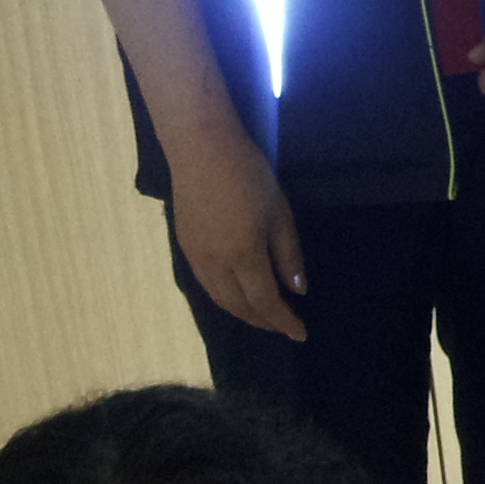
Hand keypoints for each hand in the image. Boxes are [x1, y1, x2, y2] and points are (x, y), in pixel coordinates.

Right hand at [166, 119, 306, 340]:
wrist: (201, 149)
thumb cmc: (249, 175)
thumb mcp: (280, 213)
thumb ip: (288, 256)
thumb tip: (298, 291)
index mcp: (242, 254)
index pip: (265, 302)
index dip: (283, 321)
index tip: (301, 334)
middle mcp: (214, 263)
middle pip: (238, 306)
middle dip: (263, 322)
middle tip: (284, 327)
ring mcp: (194, 255)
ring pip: (218, 299)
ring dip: (242, 313)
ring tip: (264, 317)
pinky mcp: (184, 245)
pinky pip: (205, 284)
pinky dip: (224, 298)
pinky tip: (238, 295)